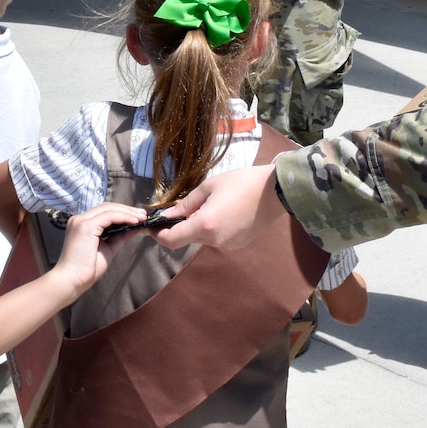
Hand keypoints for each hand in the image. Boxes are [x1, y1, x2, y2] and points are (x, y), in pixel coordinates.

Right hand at [51, 202, 146, 291]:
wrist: (72, 281)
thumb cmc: (86, 269)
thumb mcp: (108, 248)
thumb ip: (120, 236)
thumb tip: (135, 227)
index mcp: (82, 224)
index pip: (105, 211)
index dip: (123, 212)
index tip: (138, 217)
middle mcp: (79, 219)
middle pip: (107, 207)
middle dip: (127, 209)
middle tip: (143, 214)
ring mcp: (81, 221)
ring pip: (108, 209)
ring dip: (127, 212)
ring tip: (142, 218)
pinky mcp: (85, 226)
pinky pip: (108, 216)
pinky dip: (123, 217)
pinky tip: (134, 221)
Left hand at [154, 163, 282, 251]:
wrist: (275, 191)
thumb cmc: (241, 182)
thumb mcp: (209, 186)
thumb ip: (185, 204)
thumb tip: (168, 215)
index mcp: (205, 225)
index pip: (171, 240)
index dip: (157, 235)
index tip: (151, 227)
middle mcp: (214, 240)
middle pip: (186, 239)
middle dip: (179, 226)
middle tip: (177, 209)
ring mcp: (227, 245)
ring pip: (201, 239)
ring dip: (197, 226)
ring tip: (208, 205)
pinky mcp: (237, 245)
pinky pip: (216, 239)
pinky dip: (212, 229)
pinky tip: (223, 212)